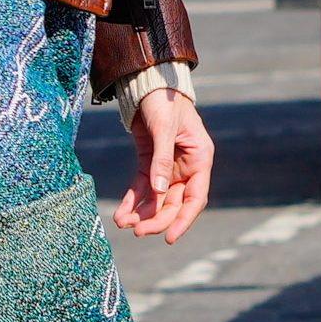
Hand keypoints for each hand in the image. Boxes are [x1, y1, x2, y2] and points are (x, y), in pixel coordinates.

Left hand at [115, 88, 212, 244]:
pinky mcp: (149, 162)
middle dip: (156, 219)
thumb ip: (163, 159)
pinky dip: (131, 201)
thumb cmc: (165, 102)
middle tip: (137, 232)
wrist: (148, 84)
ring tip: (123, 224)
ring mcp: (167, 166)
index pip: (195, 198)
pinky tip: (120, 214)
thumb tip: (158, 190)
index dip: (183, 220)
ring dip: (141, 213)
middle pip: (173, 203)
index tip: (169, 237)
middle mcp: (186, 167)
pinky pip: (141, 188)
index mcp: (200, 159)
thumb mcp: (165, 129)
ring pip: (155, 199)